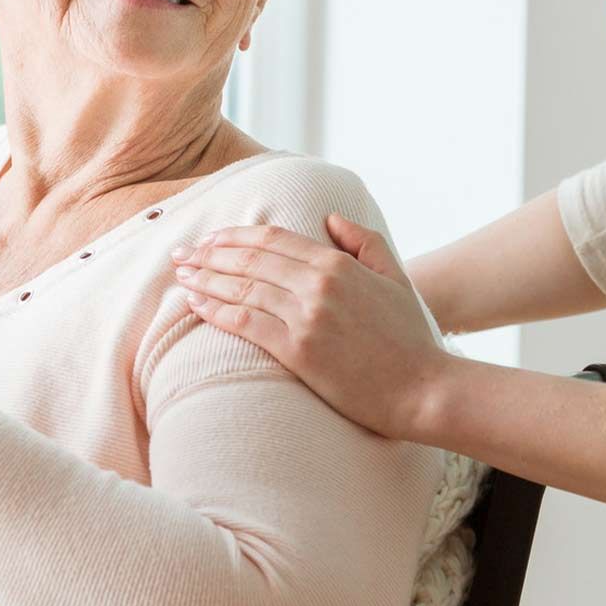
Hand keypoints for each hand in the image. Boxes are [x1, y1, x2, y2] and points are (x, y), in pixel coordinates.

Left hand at [170, 214, 449, 439]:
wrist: (423, 389)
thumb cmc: (409, 336)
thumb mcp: (393, 276)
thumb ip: (363, 241)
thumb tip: (330, 217)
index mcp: (337, 263)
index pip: (272, 239)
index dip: (235, 237)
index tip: (210, 239)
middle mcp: (317, 284)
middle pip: (249, 261)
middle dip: (209, 255)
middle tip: (182, 255)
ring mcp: (306, 318)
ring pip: (241, 290)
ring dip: (205, 280)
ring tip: (182, 277)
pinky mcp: (299, 352)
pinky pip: (246, 324)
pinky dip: (216, 312)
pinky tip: (197, 306)